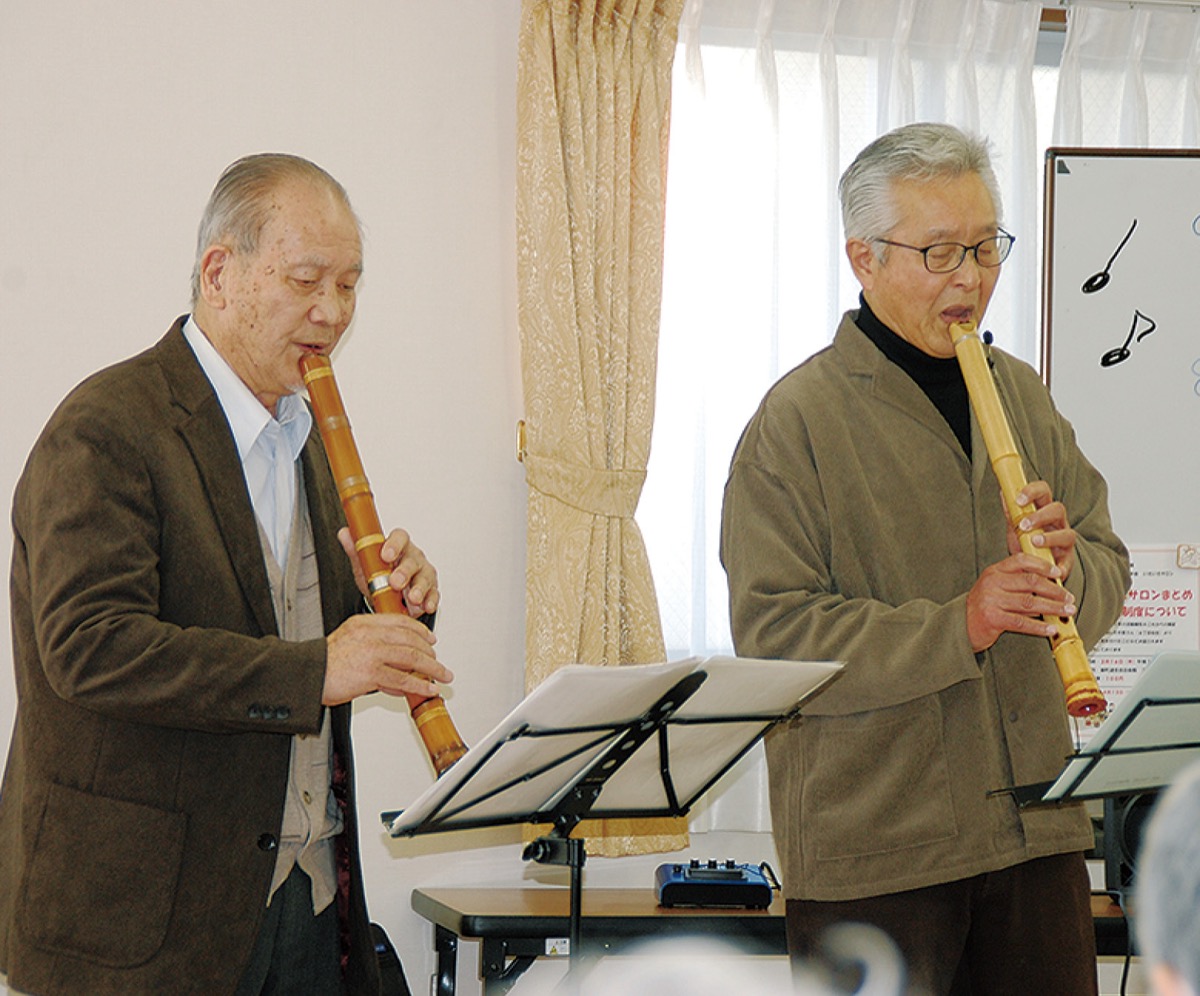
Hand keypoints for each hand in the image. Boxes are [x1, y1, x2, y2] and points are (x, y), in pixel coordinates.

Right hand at [322, 612, 452, 705]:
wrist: (306, 676)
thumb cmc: (323, 664)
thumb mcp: (348, 644)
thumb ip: (373, 652)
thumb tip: (397, 673)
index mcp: (364, 623)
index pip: (400, 621)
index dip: (419, 630)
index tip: (430, 638)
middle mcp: (370, 634)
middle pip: (410, 639)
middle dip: (429, 652)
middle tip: (438, 662)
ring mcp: (372, 652)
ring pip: (411, 657)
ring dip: (431, 668)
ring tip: (442, 675)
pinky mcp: (371, 672)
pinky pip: (402, 678)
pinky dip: (419, 684)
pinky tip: (428, 688)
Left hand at [338, 526, 439, 615]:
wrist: (389, 594)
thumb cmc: (381, 574)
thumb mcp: (366, 562)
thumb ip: (356, 549)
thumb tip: (345, 533)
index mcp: (398, 546)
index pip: (400, 537)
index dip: (394, 545)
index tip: (385, 555)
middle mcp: (413, 557)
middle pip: (413, 560)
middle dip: (404, 572)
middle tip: (395, 583)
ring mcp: (423, 573)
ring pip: (425, 578)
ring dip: (419, 589)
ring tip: (412, 598)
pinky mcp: (431, 590)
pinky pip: (433, 594)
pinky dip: (430, 601)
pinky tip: (426, 606)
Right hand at [965, 552, 1075, 652]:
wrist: (960, 625)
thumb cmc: (983, 606)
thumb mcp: (995, 587)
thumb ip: (1016, 582)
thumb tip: (1049, 585)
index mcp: (994, 571)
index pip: (1021, 561)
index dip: (1043, 566)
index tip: (1059, 573)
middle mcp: (992, 583)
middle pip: (1031, 582)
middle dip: (1054, 590)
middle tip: (1069, 597)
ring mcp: (992, 600)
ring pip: (1030, 602)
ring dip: (1053, 608)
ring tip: (1067, 611)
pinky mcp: (993, 618)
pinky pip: (1022, 622)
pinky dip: (1039, 626)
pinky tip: (1051, 629)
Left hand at [1004, 480, 1076, 578]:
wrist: (1031, 567)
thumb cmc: (1026, 542)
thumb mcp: (1016, 526)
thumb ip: (1011, 512)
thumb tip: (1003, 493)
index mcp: (1044, 511)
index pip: (1044, 492)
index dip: (1033, 492)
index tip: (1019, 500)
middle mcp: (1058, 523)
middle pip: (1058, 510)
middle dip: (1041, 516)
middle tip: (1024, 525)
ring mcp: (1064, 542)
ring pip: (1067, 534)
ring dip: (1050, 537)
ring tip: (1034, 542)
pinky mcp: (1067, 561)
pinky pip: (1068, 563)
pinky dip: (1061, 566)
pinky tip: (1053, 570)